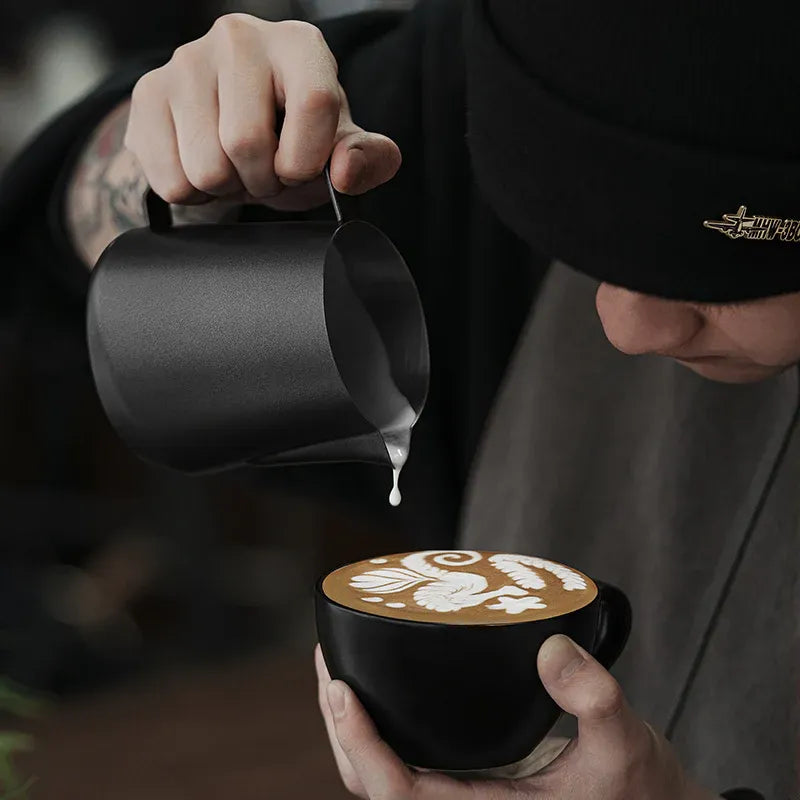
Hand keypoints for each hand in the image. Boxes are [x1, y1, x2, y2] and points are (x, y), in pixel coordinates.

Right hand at [125, 13, 400, 209]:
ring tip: (236, 169)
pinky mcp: (148, 93)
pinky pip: (171, 179)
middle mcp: (240, 38)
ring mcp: (186, 61)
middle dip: (261, 181)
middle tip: (265, 174)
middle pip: (246, 142)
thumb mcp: (340, 150)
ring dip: (227, 189)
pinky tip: (204, 168)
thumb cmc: (296, 139)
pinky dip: (194, 193)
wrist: (235, 134)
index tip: (299, 170)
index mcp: (300, 46)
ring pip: (205, 167)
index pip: (313, 103)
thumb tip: (345, 171)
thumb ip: (368, 160)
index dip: (307, 159)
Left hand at [314, 637, 720, 798]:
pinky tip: (381, 695)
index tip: (341, 691)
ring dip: (354, 731)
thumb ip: (594, 698)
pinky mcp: (473, 785)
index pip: (398, 794)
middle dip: (342, 730)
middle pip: (374, 785)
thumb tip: (550, 650)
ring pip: (385, 778)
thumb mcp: (626, 745)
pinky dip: (383, 732)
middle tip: (328, 667)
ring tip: (338, 675)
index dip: (361, 746)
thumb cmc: (641, 795)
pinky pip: (409, 767)